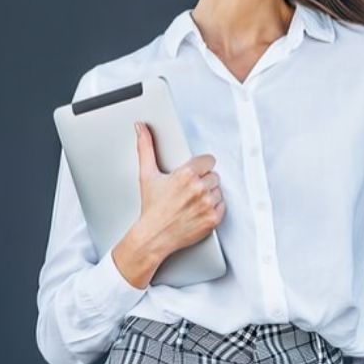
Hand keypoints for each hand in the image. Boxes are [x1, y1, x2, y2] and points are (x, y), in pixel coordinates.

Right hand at [113, 121, 225, 287]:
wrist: (153, 237)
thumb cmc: (151, 208)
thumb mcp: (147, 175)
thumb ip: (145, 147)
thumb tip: (141, 127)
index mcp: (185, 175)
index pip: (209, 160)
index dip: (200, 167)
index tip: (193, 174)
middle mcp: (198, 189)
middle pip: (213, 176)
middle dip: (203, 181)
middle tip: (189, 191)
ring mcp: (207, 204)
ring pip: (218, 190)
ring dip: (209, 195)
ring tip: (192, 202)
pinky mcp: (213, 219)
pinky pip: (222, 206)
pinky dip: (213, 209)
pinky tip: (199, 211)